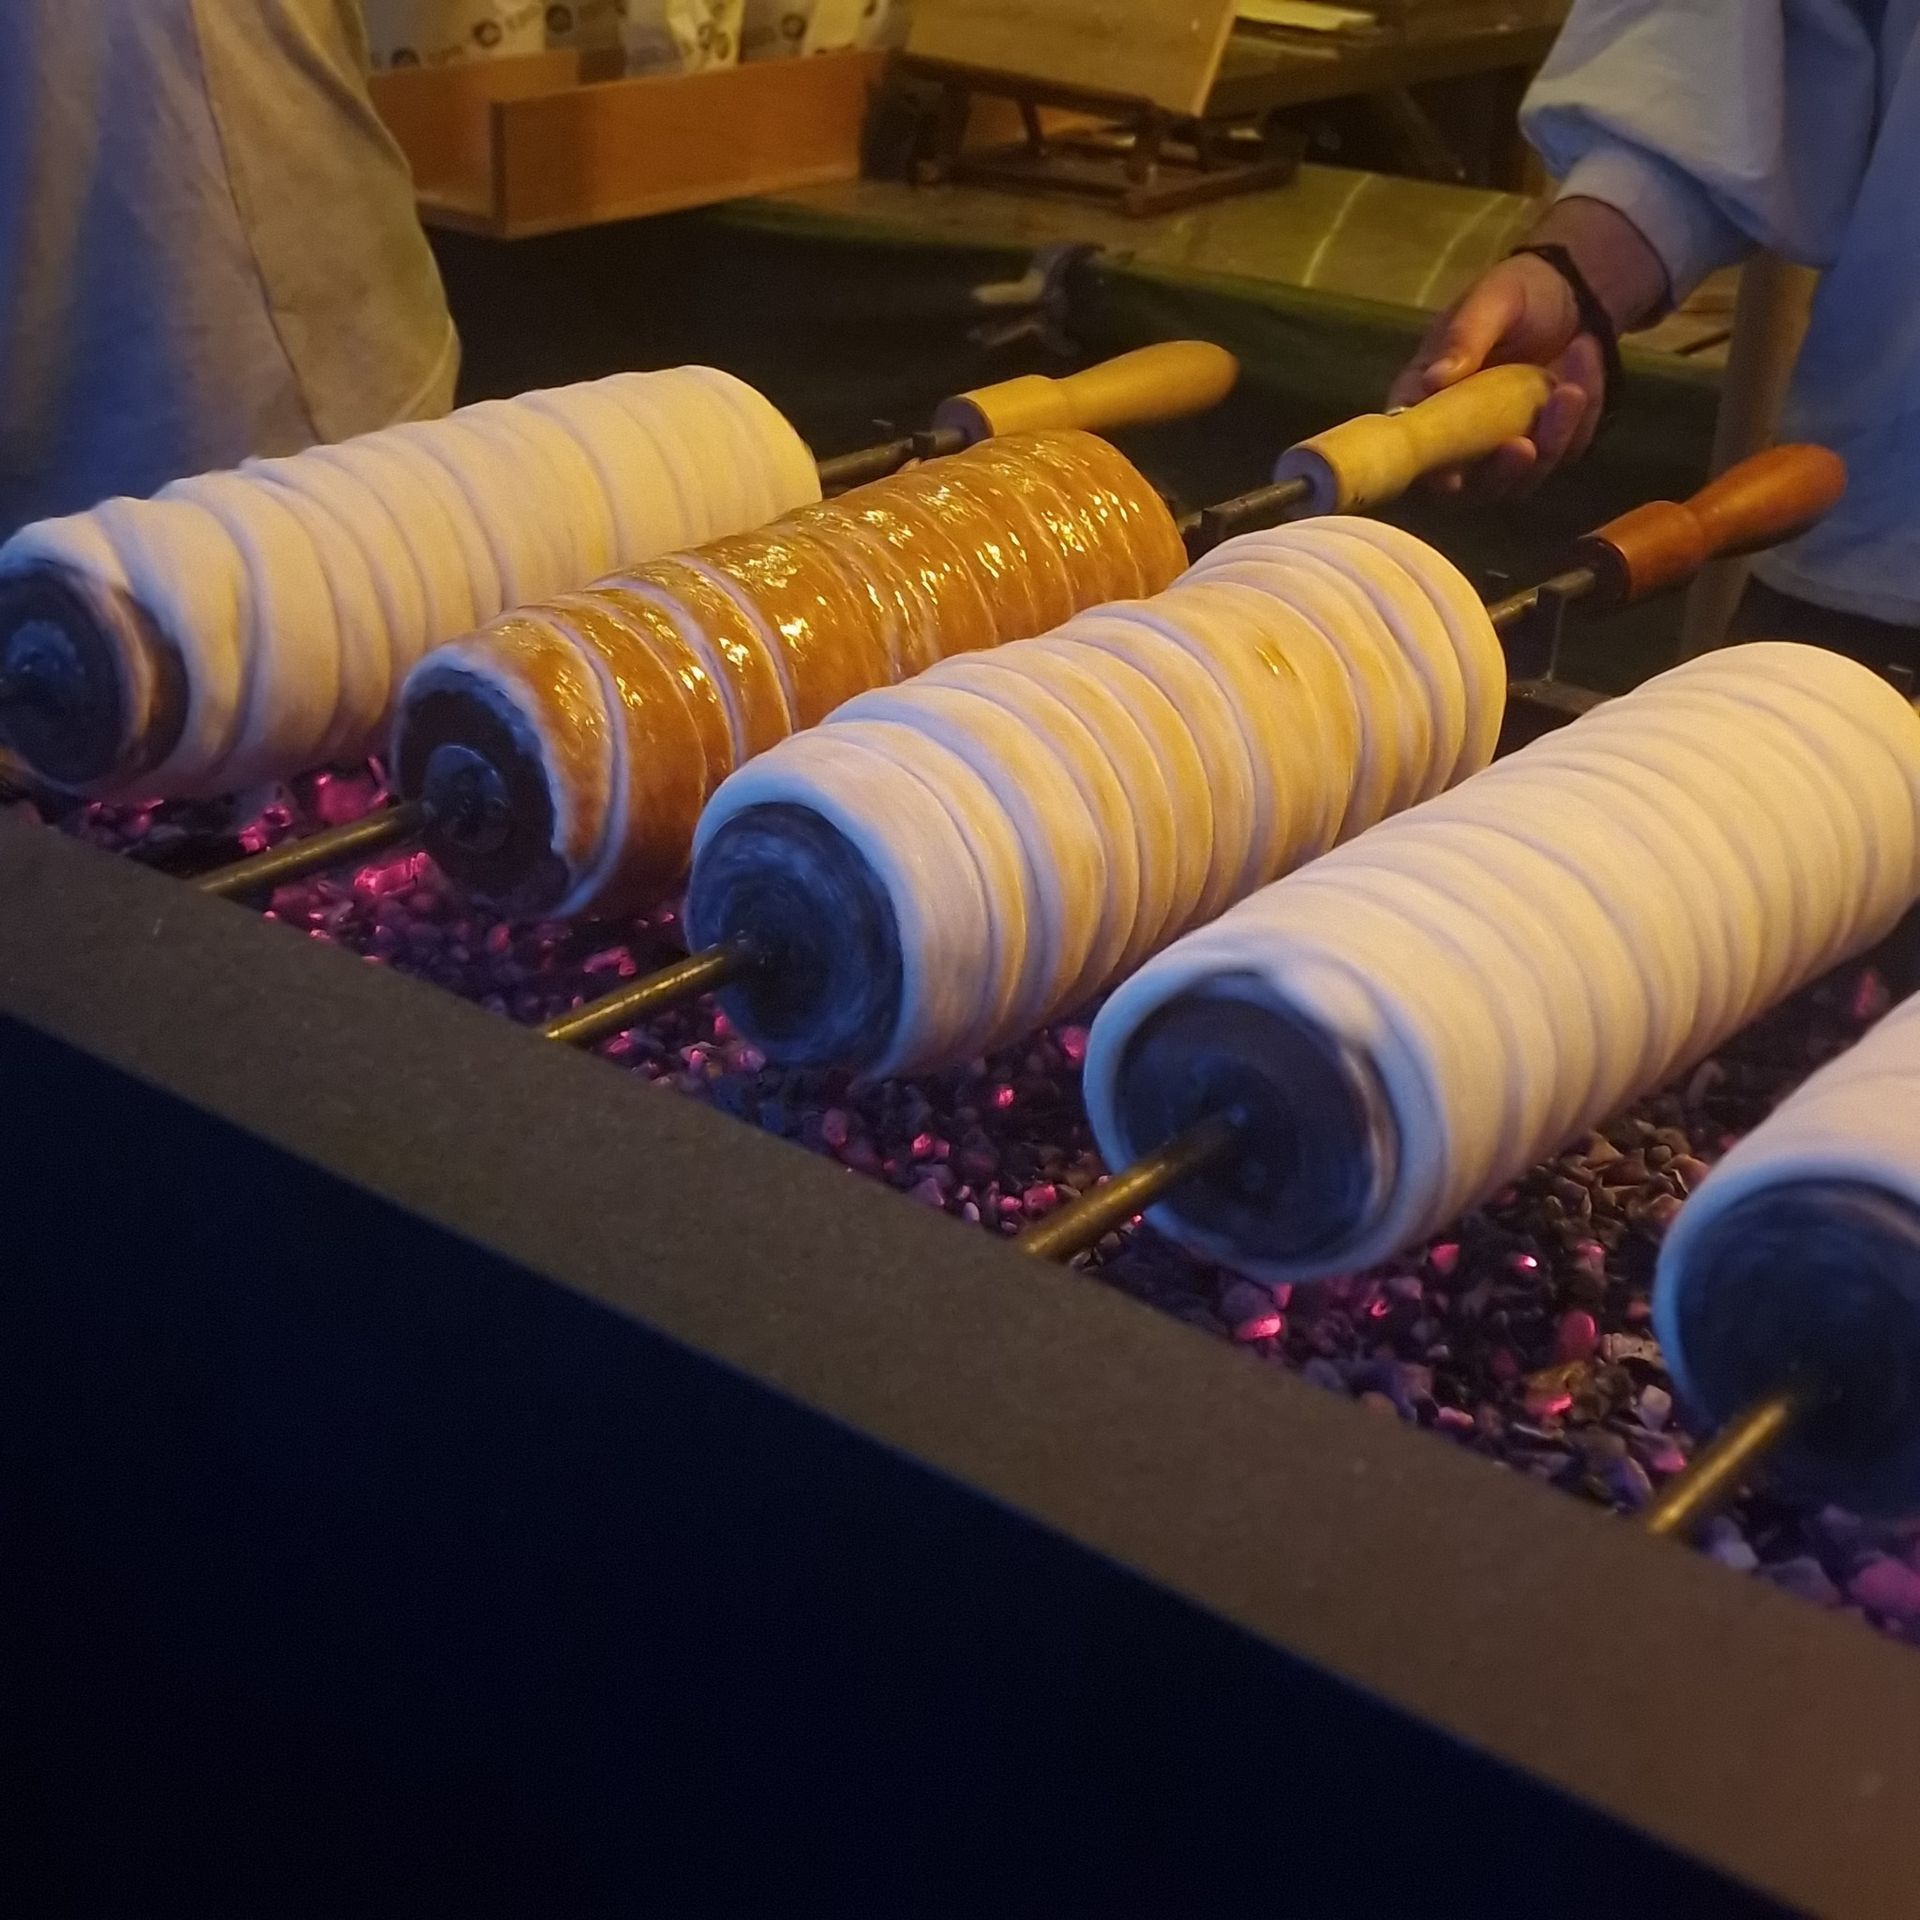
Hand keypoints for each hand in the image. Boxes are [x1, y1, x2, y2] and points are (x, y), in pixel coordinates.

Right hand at [1388, 253, 1606, 499]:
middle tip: (1526, 446)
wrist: (1575, 292)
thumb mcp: (1491, 300)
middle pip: (1470, 487)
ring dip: (1551, 442)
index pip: (1416, 452)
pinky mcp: (1548, 447)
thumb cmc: (1519, 292)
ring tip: (1573, 387)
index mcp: (1428, 402)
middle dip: (1501, 474)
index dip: (1429, 473)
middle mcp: (1460, 438)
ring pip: (1522, 480)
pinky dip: (1582, 418)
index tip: (1453, 478)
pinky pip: (1565, 453)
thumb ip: (1464, 339)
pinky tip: (1586, 366)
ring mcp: (1505, 448)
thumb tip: (1432, 381)